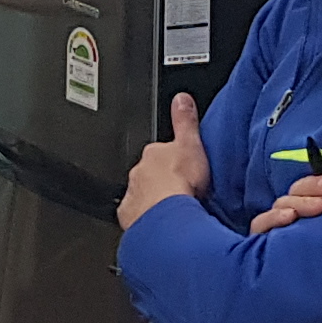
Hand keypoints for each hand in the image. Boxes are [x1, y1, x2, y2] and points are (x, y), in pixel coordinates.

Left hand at [120, 93, 209, 231]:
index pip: (160, 153)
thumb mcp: (190, 145)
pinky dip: (146, 219)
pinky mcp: (130, 217)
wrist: (170, 219)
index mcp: (154, 154)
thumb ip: (185, 121)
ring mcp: (133, 195)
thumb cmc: (182, 185)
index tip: (181, 169)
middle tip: (178, 193)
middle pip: (149, 175)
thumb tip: (181, 98)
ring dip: (153, 201)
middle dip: (160, 181)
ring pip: (143, 196)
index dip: (171, 161)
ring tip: (171, 211)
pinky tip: (159, 224)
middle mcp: (139, 173)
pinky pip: (137, 217)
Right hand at [247, 159, 321, 235]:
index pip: (316, 184)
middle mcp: (289, 212)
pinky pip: (262, 224)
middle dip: (315, 185)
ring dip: (301, 202)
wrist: (300, 303)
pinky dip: (275, 217)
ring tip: (320, 205)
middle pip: (298, 190)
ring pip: (283, 204)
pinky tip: (289, 216)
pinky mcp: (259, 240)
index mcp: (307, 207)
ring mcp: (273, 225)